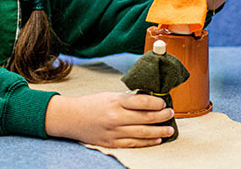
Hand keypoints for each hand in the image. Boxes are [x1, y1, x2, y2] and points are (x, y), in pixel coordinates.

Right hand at [45, 92, 173, 147]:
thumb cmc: (90, 105)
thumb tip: (148, 102)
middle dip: (162, 116)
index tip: (163, 103)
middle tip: (170, 113)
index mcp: (114, 102)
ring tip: (169, 129)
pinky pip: (135, 143)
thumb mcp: (108, 96)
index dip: (157, 102)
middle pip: (146, 118)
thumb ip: (126, 100)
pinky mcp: (112, 143)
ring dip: (160, 131)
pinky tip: (157, 139)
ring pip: (144, 132)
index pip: (143, 101)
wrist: (69, 118)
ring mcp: (114, 131)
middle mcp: (115, 117)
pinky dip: (148, 142)